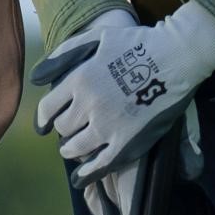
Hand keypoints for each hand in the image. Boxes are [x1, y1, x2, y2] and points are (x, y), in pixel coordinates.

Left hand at [33, 2, 214, 192]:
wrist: (177, 56)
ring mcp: (108, 125)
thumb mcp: (96, 38)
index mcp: (79, 79)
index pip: (47, 109)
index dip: (44, 119)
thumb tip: (36, 78)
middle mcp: (89, 104)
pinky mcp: (128, 141)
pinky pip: (100, 164)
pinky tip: (81, 176)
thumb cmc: (136, 43)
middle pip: (62, 128)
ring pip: (75, 148)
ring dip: (71, 149)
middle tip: (71, 130)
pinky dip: (87, 172)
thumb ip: (63, 55)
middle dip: (64, 129)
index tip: (45, 125)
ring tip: (74, 148)